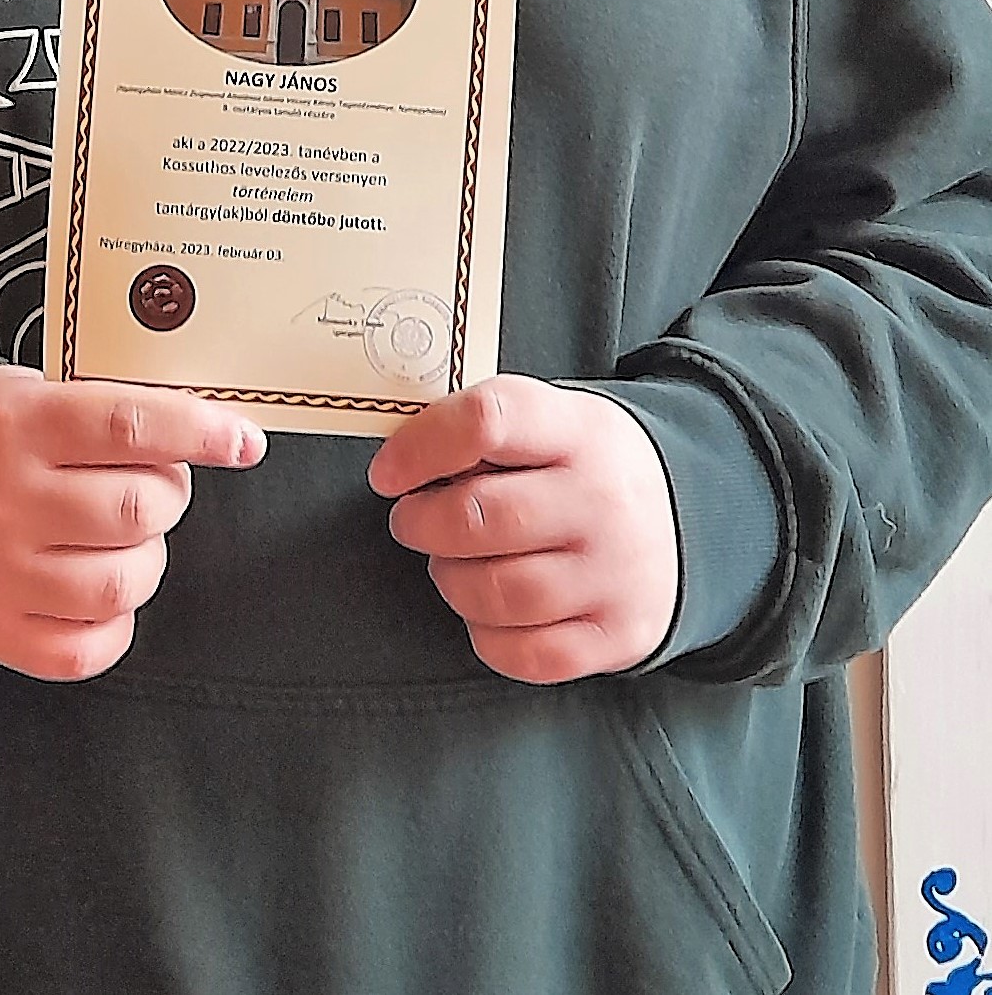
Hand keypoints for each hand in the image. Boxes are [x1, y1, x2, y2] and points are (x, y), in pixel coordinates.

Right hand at [0, 366, 265, 680]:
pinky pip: (86, 648)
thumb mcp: (35, 392)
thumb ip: (110, 409)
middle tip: (153, 487)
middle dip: (169, 496)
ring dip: (148, 560)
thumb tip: (212, 432)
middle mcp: (3, 497)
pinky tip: (100, 589)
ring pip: (121, 582)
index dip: (200, 433)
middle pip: (136, 508)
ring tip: (126, 539)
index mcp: (18, 423)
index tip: (245, 442)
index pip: (131, 425)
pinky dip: (116, 623)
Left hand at [367, 374, 679, 684]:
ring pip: (496, 592)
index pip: (488, 422)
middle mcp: (602, 500)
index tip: (387, 473)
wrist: (689, 516)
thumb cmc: (586, 467)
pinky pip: (525, 654)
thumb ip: (485, 433)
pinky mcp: (619, 634)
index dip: (420, 448)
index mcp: (578, 430)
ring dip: (450, 580)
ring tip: (450, 563)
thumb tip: (405, 466)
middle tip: (412, 521)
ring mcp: (615, 573)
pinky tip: (486, 609)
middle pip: (479, 517)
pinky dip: (486, 635)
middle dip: (422, 523)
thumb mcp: (552, 421)